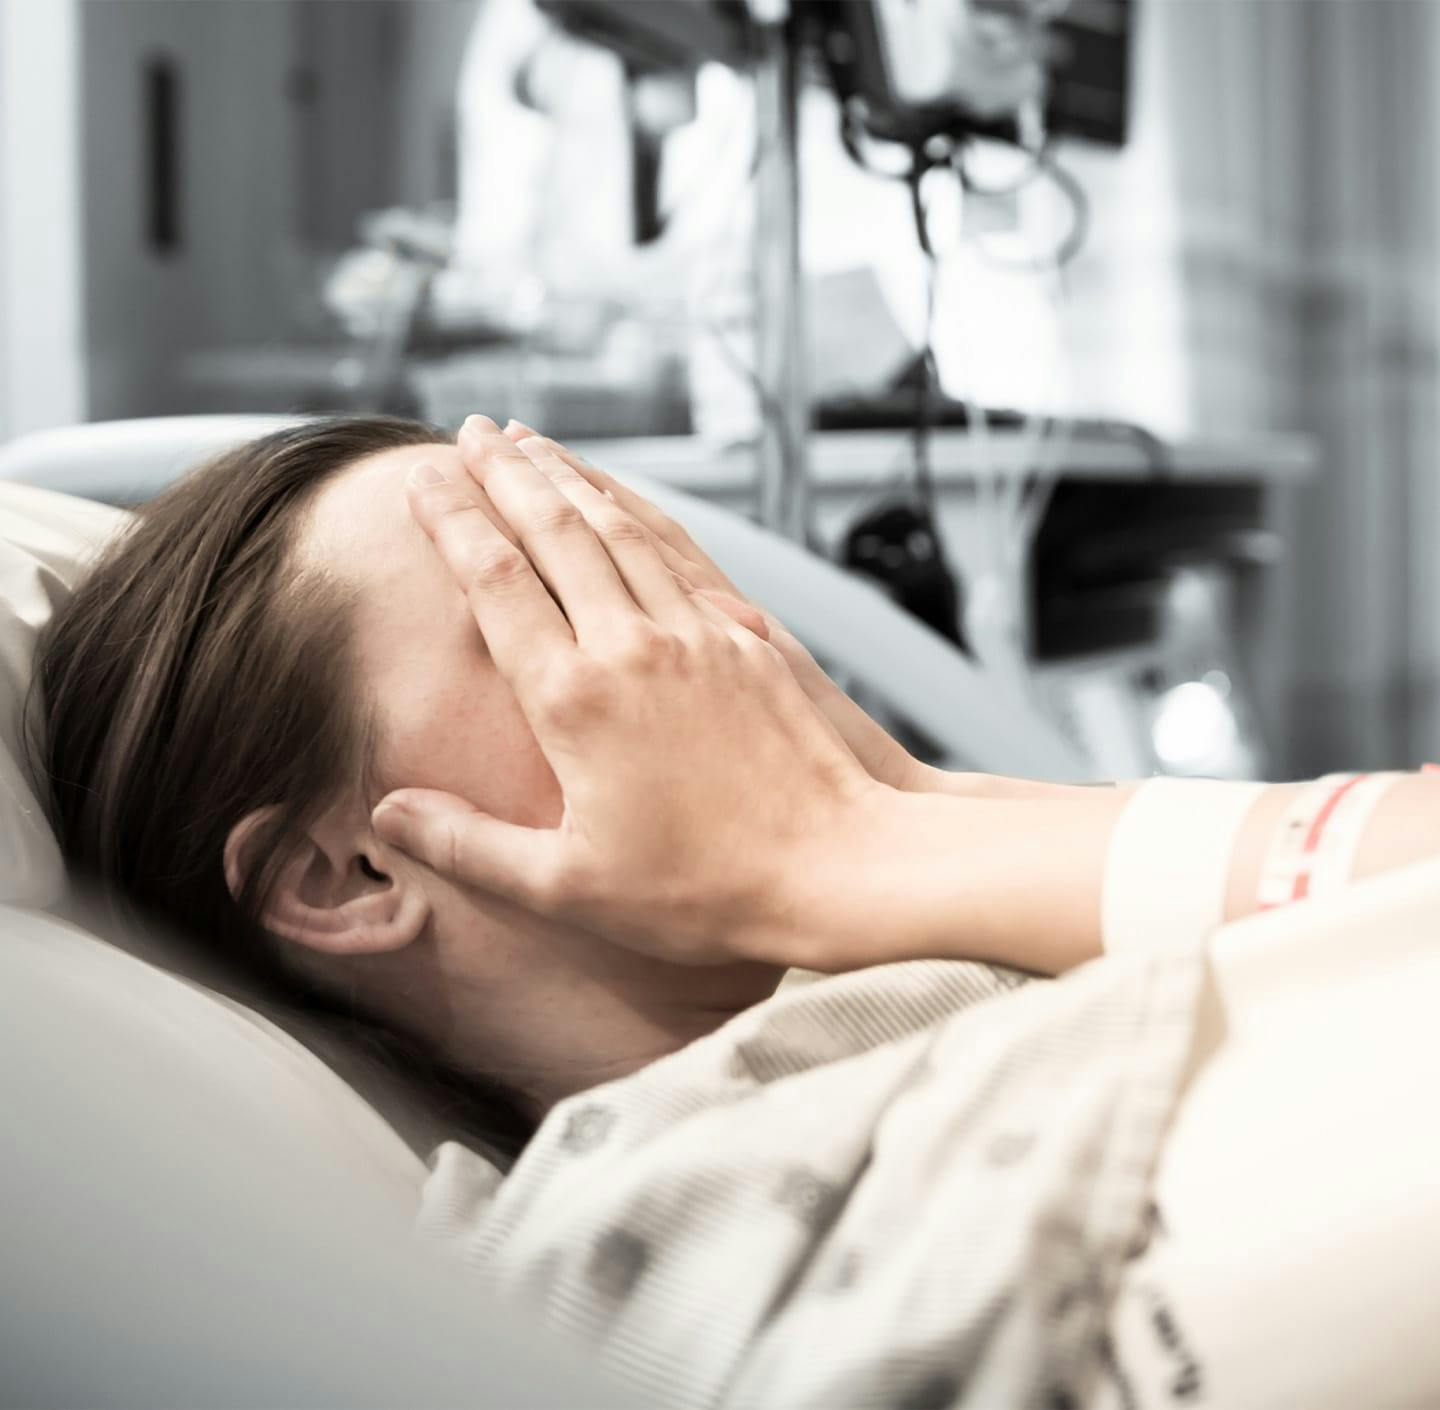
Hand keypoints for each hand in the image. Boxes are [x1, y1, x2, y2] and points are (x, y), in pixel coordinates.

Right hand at [371, 415, 897, 969]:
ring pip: (617, 529)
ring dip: (568, 477)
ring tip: (530, 442)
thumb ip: (470, 844)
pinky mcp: (744, 636)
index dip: (452, 524)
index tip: (420, 479)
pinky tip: (621, 500)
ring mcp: (694, 633)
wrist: (835, 866)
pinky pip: (677, 551)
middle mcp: (630, 646)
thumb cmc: (700, 892)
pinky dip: (637, 512)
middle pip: (553, 532)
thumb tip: (389, 812)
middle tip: (467, 431)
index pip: (494, 582)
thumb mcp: (567, 887)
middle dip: (504, 475)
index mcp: (574, 699)